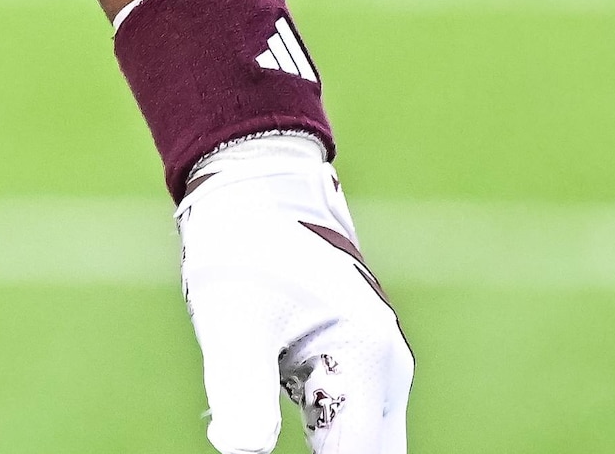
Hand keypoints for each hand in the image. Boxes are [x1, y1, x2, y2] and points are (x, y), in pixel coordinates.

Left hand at [176, 133, 409, 452]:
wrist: (255, 188)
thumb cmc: (241, 244)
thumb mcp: (229, 317)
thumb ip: (239, 386)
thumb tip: (237, 452)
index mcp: (363, 360)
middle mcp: (384, 371)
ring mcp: (375, 372)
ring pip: (366, 449)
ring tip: (271, 451)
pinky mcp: (352, 372)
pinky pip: (351, 434)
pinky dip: (334, 452)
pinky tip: (290, 446)